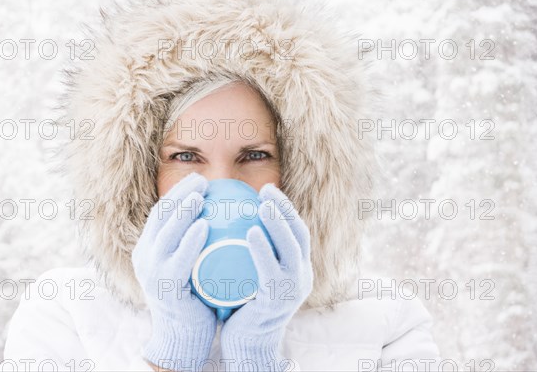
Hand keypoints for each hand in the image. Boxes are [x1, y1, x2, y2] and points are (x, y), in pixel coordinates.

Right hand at [132, 172, 215, 371]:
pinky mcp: (165, 288)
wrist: (182, 336)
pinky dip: (189, 240)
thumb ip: (196, 243)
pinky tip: (204, 226)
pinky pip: (177, 259)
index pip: (161, 213)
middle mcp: (145, 257)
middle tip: (202, 181)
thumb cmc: (194, 297)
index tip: (198, 179)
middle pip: (160, 216)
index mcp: (149, 249)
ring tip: (201, 195)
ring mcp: (152, 272)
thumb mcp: (191, 264)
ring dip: (182, 210)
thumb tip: (222, 216)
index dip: (177, 193)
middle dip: (179, 194)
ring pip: (165, 233)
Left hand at [220, 183, 313, 371]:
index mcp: (298, 269)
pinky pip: (272, 271)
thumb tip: (235, 223)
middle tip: (266, 190)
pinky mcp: (276, 303)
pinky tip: (252, 232)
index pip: (298, 232)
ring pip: (291, 249)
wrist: (248, 346)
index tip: (268, 190)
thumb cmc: (245, 306)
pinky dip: (263, 250)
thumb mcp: (255, 275)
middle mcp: (301, 277)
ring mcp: (291, 291)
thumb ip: (253, 254)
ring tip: (263, 204)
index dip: (287, 209)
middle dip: (285, 209)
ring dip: (279, 223)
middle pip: (299, 235)